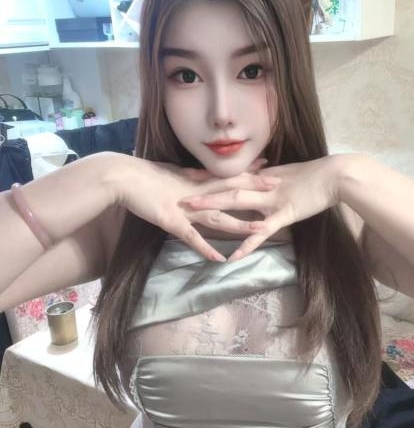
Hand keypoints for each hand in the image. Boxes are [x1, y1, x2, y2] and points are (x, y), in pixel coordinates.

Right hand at [115, 156, 279, 261]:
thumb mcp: (168, 174)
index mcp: (194, 181)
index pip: (227, 176)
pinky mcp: (171, 221)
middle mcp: (195, 193)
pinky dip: (205, 248)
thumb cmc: (141, 175)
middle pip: (231, 192)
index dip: (249, 173)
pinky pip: (192, 237)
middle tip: (279, 188)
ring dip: (240, 224)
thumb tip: (195, 177)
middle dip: (255, 190)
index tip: (269, 168)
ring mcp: (185, 208)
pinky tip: (219, 259)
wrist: (121, 178)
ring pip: (219, 217)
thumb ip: (185, 179)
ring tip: (261, 229)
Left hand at [180, 156, 340, 260]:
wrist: (336, 176)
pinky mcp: (284, 214)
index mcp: (263, 176)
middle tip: (179, 194)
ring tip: (193, 215)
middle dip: (202, 190)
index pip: (232, 175)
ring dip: (214, 208)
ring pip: (237, 202)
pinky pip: (262, 232)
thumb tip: (261, 179)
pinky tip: (233, 256)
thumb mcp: (289, 175)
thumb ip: (272, 179)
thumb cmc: (316, 176)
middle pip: (227, 186)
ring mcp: (271, 200)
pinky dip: (247, 244)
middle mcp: (262, 185)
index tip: (189, 176)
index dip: (209, 176)